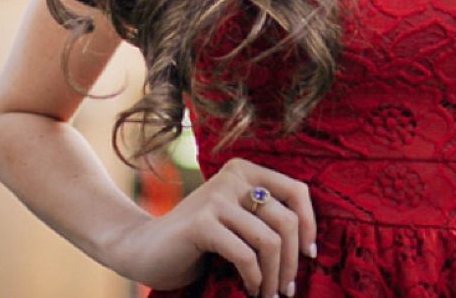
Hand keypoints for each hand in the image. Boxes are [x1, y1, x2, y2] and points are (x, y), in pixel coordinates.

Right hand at [117, 157, 317, 297]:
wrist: (145, 249)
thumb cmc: (198, 241)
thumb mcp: (235, 220)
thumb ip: (263, 218)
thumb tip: (308, 245)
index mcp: (245, 170)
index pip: (296, 191)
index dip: (309, 225)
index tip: (309, 255)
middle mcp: (232, 177)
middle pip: (285, 220)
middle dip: (292, 262)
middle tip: (287, 289)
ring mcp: (216, 198)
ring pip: (268, 240)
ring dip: (274, 276)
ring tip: (269, 295)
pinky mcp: (201, 223)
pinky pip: (245, 254)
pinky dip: (255, 278)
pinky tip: (252, 289)